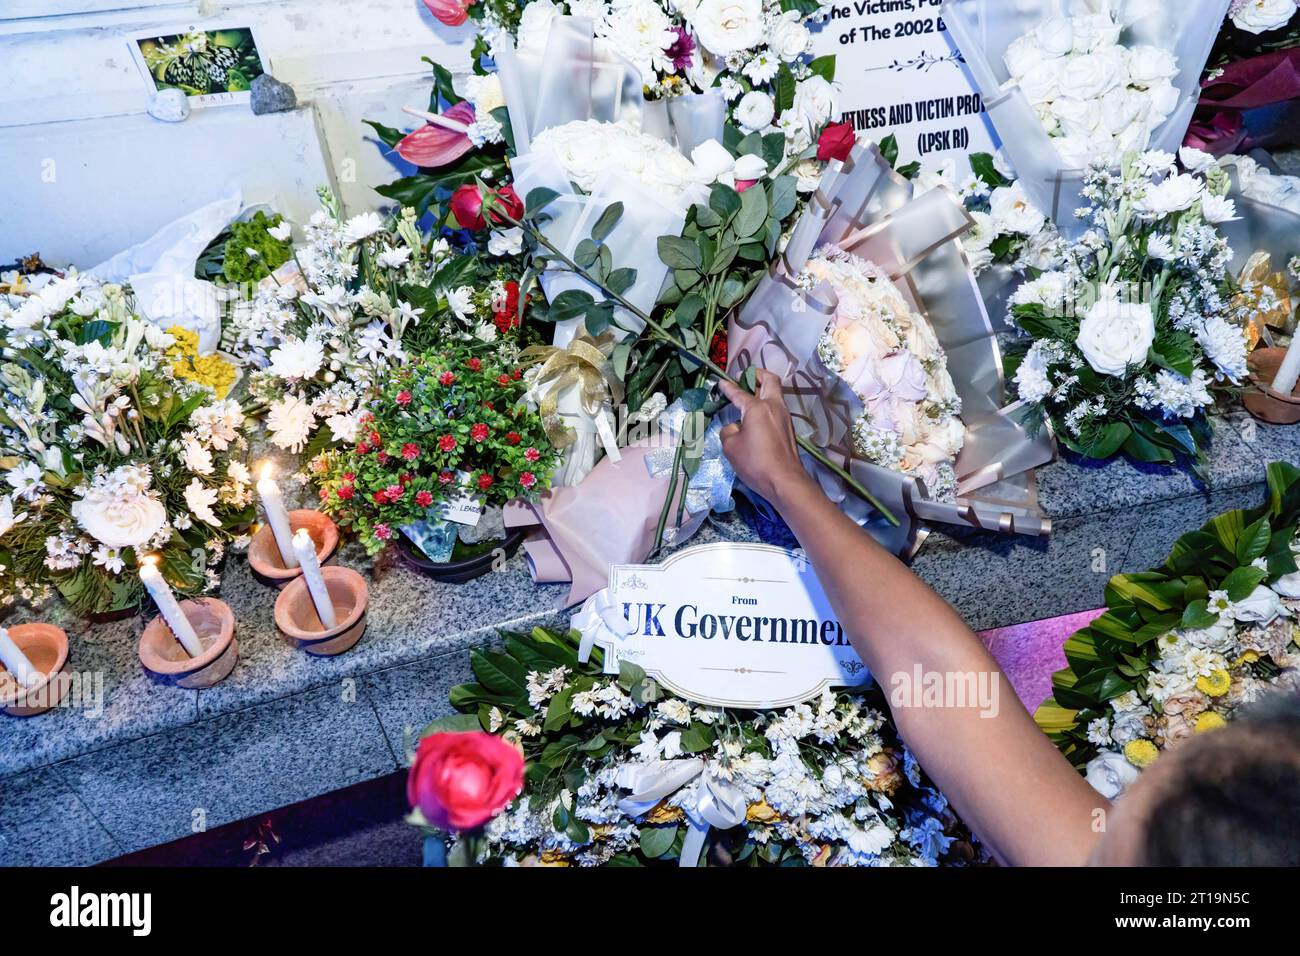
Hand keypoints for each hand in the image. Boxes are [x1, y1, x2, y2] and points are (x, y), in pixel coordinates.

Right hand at [718, 369, 810, 506]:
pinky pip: (776, 408)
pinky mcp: (788, 429)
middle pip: (770, 380)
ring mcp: (784, 417)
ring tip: (748, 396)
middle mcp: (774, 406)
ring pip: (775, 393)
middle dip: (756, 375)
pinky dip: (766, 404)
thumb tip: (736, 427)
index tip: (721, 381)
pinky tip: (756, 416)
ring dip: (763, 390)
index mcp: (758, 407)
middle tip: (744, 378)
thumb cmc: (755, 462)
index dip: (728, 387)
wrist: (784, 480)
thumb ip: (729, 431)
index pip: (740, 393)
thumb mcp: (731, 447)